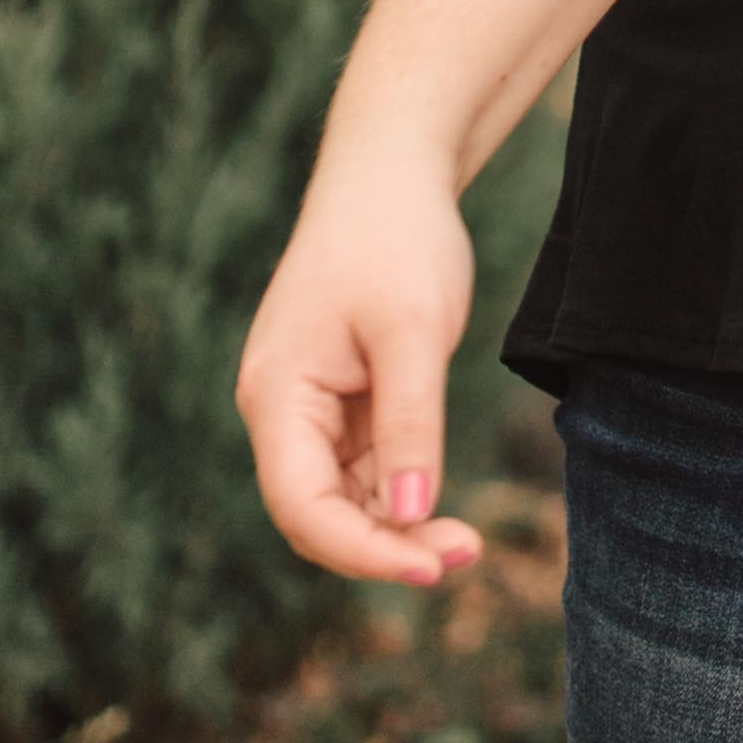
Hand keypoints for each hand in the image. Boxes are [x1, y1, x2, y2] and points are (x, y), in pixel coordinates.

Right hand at [236, 147, 487, 587]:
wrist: (391, 175)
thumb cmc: (396, 238)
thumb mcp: (414, 330)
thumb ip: (410, 423)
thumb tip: (409, 515)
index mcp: (276, 395)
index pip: (302, 505)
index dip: (362, 551)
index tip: (433, 567)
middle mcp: (280, 413)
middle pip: (317, 516)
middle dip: (384, 549)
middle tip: (466, 555)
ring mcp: (308, 413)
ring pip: (341, 503)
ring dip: (396, 531)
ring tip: (466, 542)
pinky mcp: (341, 406)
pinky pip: (360, 475)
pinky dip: (398, 498)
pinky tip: (441, 511)